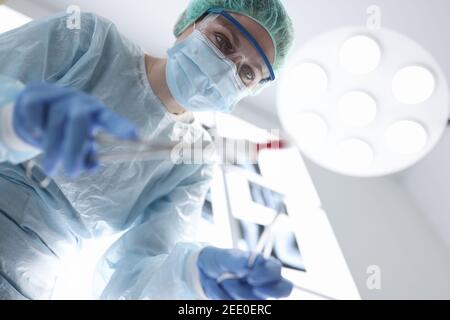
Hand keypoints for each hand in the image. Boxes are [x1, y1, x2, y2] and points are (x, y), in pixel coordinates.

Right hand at [13, 82, 136, 176]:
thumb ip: (87, 157)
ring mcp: (58, 95)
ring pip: (55, 119)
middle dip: (75, 148)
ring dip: (52, 147)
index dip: (122, 127)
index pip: (111, 119)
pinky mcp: (36, 93)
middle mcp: (80, 101)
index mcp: (97, 113)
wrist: (32, 111)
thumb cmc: (65, 132)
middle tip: (71, 173)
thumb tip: (94, 166)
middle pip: (79, 120)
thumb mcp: (79, 145)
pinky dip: (35, 125)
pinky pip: (35, 110)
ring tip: (51, 168)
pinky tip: (35, 136)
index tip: (136, 137)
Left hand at [197, 247, 292, 299]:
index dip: (267, 276)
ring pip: (253, 301)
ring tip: (221, 280)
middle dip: (265, 291)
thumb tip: (250, 264)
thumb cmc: (220, 260)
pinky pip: (234, 306)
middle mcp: (265, 283)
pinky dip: (222, 297)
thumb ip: (238, 260)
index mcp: (265, 266)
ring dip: (232, 291)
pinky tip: (217, 288)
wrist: (203, 271)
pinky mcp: (243, 304)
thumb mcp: (225, 257)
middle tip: (249, 285)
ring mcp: (255, 296)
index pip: (278, 272)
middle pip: (283, 290)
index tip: (250, 277)